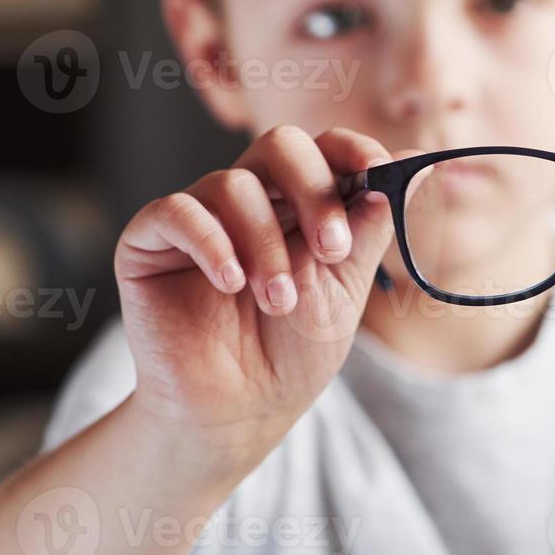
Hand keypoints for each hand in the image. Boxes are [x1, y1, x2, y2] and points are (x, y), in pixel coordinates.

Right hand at [114, 126, 403, 448]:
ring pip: (233, 185)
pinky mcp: (150, 241)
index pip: (324, 149)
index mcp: (301, 204)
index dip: (352, 149)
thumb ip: (368, 232)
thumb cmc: (293, 353)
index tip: (379, 172)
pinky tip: (230, 283)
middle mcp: (251, 200)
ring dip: (266, 245)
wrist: (240, 409)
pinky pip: (177, 211)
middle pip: (279, 145)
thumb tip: (403, 173)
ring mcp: (200, 217)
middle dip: (314, 191)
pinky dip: (211, 243)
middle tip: (331, 250)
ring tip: (279, 302)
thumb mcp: (344, 291)